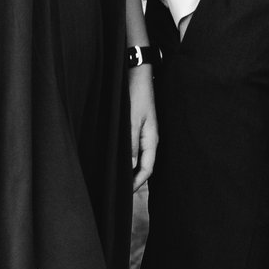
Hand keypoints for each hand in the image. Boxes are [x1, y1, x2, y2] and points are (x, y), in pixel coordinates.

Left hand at [128, 65, 158, 186]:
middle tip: (118, 191)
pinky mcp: (138, 127)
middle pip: (144, 166)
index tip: (124, 194)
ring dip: (129, 169)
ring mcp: (145, 133)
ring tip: (116, 179)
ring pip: (139, 158)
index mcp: (152, 140)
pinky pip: (134, 149)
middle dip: (133, 180)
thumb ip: (130, 145)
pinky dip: (127, 158)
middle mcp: (150, 139)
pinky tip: (117, 160)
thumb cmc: (136, 95)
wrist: (138, 74)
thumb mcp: (131, 121)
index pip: (147, 169)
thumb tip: (129, 168)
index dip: (137, 183)